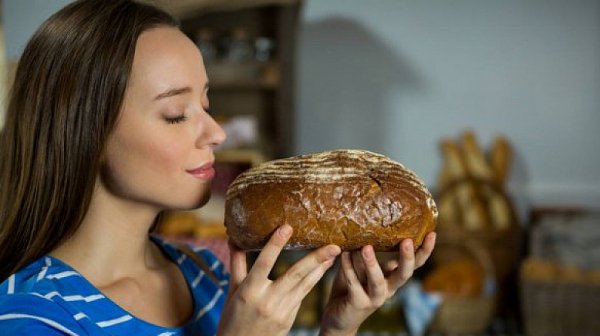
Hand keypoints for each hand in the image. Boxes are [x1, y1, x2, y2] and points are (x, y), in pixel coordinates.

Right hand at [217, 225, 340, 335]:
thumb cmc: (232, 318)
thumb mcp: (233, 290)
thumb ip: (237, 264)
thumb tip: (235, 240)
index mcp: (250, 291)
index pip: (264, 262)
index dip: (276, 244)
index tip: (287, 227)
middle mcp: (267, 300)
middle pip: (295, 275)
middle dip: (316, 259)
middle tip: (333, 246)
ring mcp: (281, 311)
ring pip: (305, 285)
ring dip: (321, 269)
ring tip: (334, 254)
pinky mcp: (289, 319)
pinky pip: (303, 295)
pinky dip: (313, 281)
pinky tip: (322, 270)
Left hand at [319, 232, 435, 335]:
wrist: (340, 318)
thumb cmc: (353, 287)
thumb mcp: (362, 267)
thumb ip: (368, 253)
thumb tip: (369, 228)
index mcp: (393, 278)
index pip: (415, 264)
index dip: (424, 251)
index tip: (432, 234)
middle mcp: (388, 289)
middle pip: (404, 274)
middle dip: (407, 258)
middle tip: (407, 241)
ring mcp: (375, 298)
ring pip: (377, 281)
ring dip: (372, 264)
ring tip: (366, 247)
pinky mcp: (359, 303)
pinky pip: (354, 285)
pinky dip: (348, 269)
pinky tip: (344, 255)